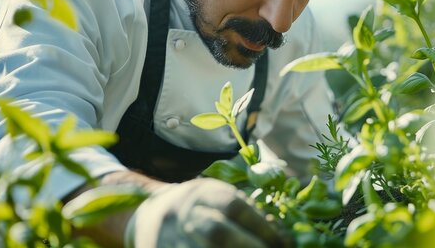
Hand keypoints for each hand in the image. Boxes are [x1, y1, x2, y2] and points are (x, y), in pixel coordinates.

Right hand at [125, 178, 291, 247]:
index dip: (262, 226)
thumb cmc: (198, 209)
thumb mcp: (217, 197)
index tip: (285, 242)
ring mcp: (172, 238)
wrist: (150, 220)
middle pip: (218, 232)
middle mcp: (184, 214)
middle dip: (252, 246)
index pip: (234, 206)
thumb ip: (245, 210)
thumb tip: (282, 232)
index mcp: (202, 193)